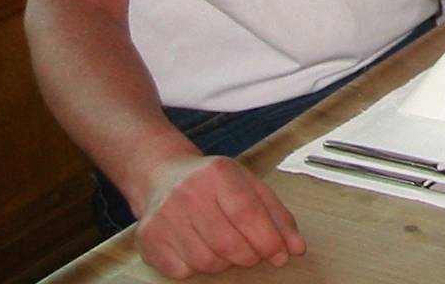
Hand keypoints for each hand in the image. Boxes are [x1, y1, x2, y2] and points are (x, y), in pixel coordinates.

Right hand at [133, 154, 304, 277]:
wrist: (161, 175)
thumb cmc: (212, 182)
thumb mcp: (249, 184)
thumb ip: (276, 215)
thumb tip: (296, 248)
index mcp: (218, 173)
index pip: (248, 214)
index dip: (268, 241)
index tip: (280, 255)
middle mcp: (188, 193)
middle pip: (228, 244)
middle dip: (249, 256)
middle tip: (254, 253)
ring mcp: (164, 216)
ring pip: (207, 262)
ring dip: (225, 263)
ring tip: (226, 246)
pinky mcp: (148, 238)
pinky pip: (182, 271)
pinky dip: (198, 268)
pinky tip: (201, 248)